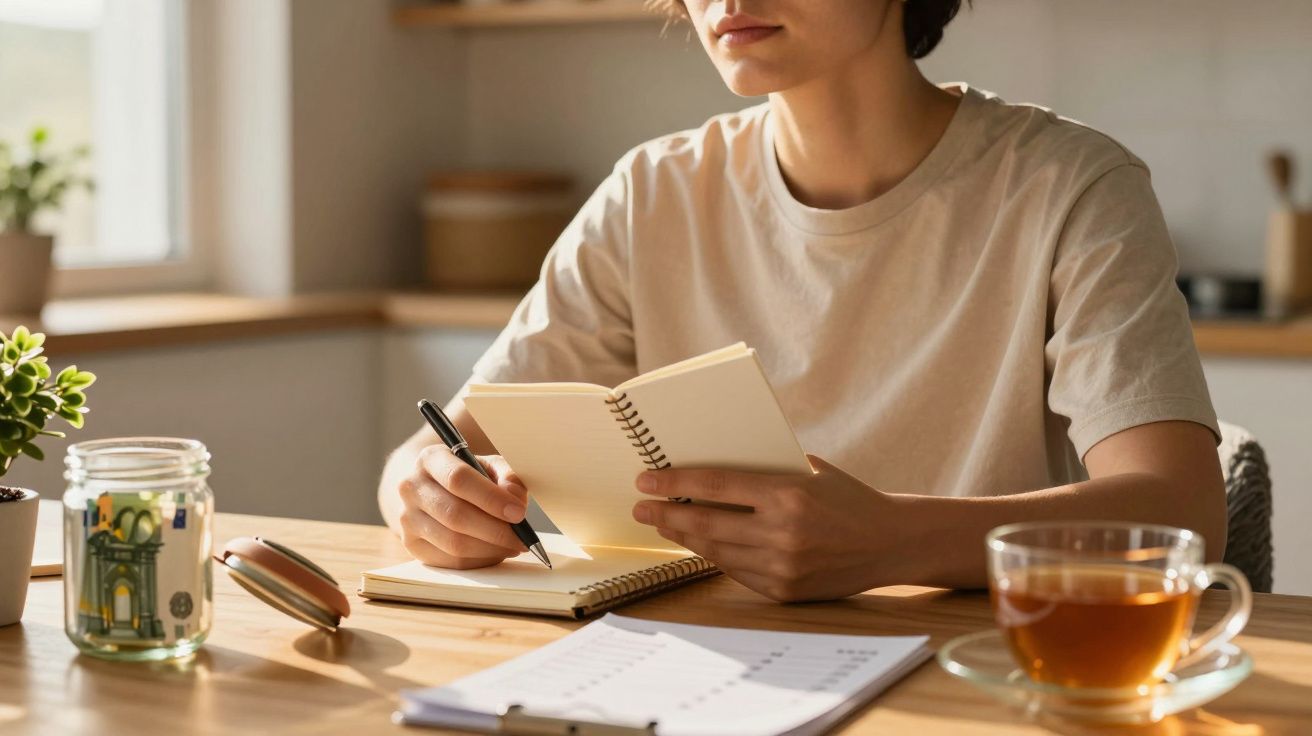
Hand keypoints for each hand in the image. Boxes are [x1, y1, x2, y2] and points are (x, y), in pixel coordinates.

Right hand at [396, 445, 528, 568]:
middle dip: (496, 530)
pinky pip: (451, 561)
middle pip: (455, 515)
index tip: (518, 513)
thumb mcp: (488, 465)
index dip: (491, 499)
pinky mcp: (412, 544)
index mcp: (431, 459)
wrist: (430, 489)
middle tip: (522, 537)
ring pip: (454, 543)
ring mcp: (407, 518)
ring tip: (513, 545)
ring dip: (491, 549)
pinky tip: (495, 552)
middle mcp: (411, 487)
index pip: (459, 479)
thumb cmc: (467, 477)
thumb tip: (515, 499)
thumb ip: (507, 476)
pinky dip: (480, 560)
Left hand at [631, 456, 907, 601]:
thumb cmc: (847, 497)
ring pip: (715, 551)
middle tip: (641, 506)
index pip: (715, 487)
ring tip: (663, 524)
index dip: (674, 484)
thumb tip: (708, 465)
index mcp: (788, 495)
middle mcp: (782, 534)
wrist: (890, 542)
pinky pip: (736, 571)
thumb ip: (765, 469)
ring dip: (683, 537)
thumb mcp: (809, 470)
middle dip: (666, 514)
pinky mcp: (784, 591)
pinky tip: (698, 544)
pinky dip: (713, 555)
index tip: (646, 480)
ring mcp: (782, 567)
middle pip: (706, 524)